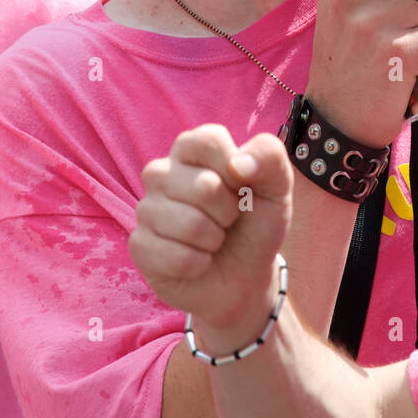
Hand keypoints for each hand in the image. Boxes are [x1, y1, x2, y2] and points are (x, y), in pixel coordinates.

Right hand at [129, 127, 291, 341]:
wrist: (244, 275)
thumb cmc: (256, 223)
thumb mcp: (277, 187)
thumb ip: (269, 158)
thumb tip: (239, 163)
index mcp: (191, 149)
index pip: (209, 141)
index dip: (236, 170)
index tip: (243, 185)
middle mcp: (162, 172)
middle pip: (204, 186)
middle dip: (229, 211)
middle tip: (229, 219)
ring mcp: (146, 208)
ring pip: (189, 224)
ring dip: (214, 240)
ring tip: (214, 240)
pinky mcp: (139, 245)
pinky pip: (175, 257)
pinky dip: (199, 264)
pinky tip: (199, 261)